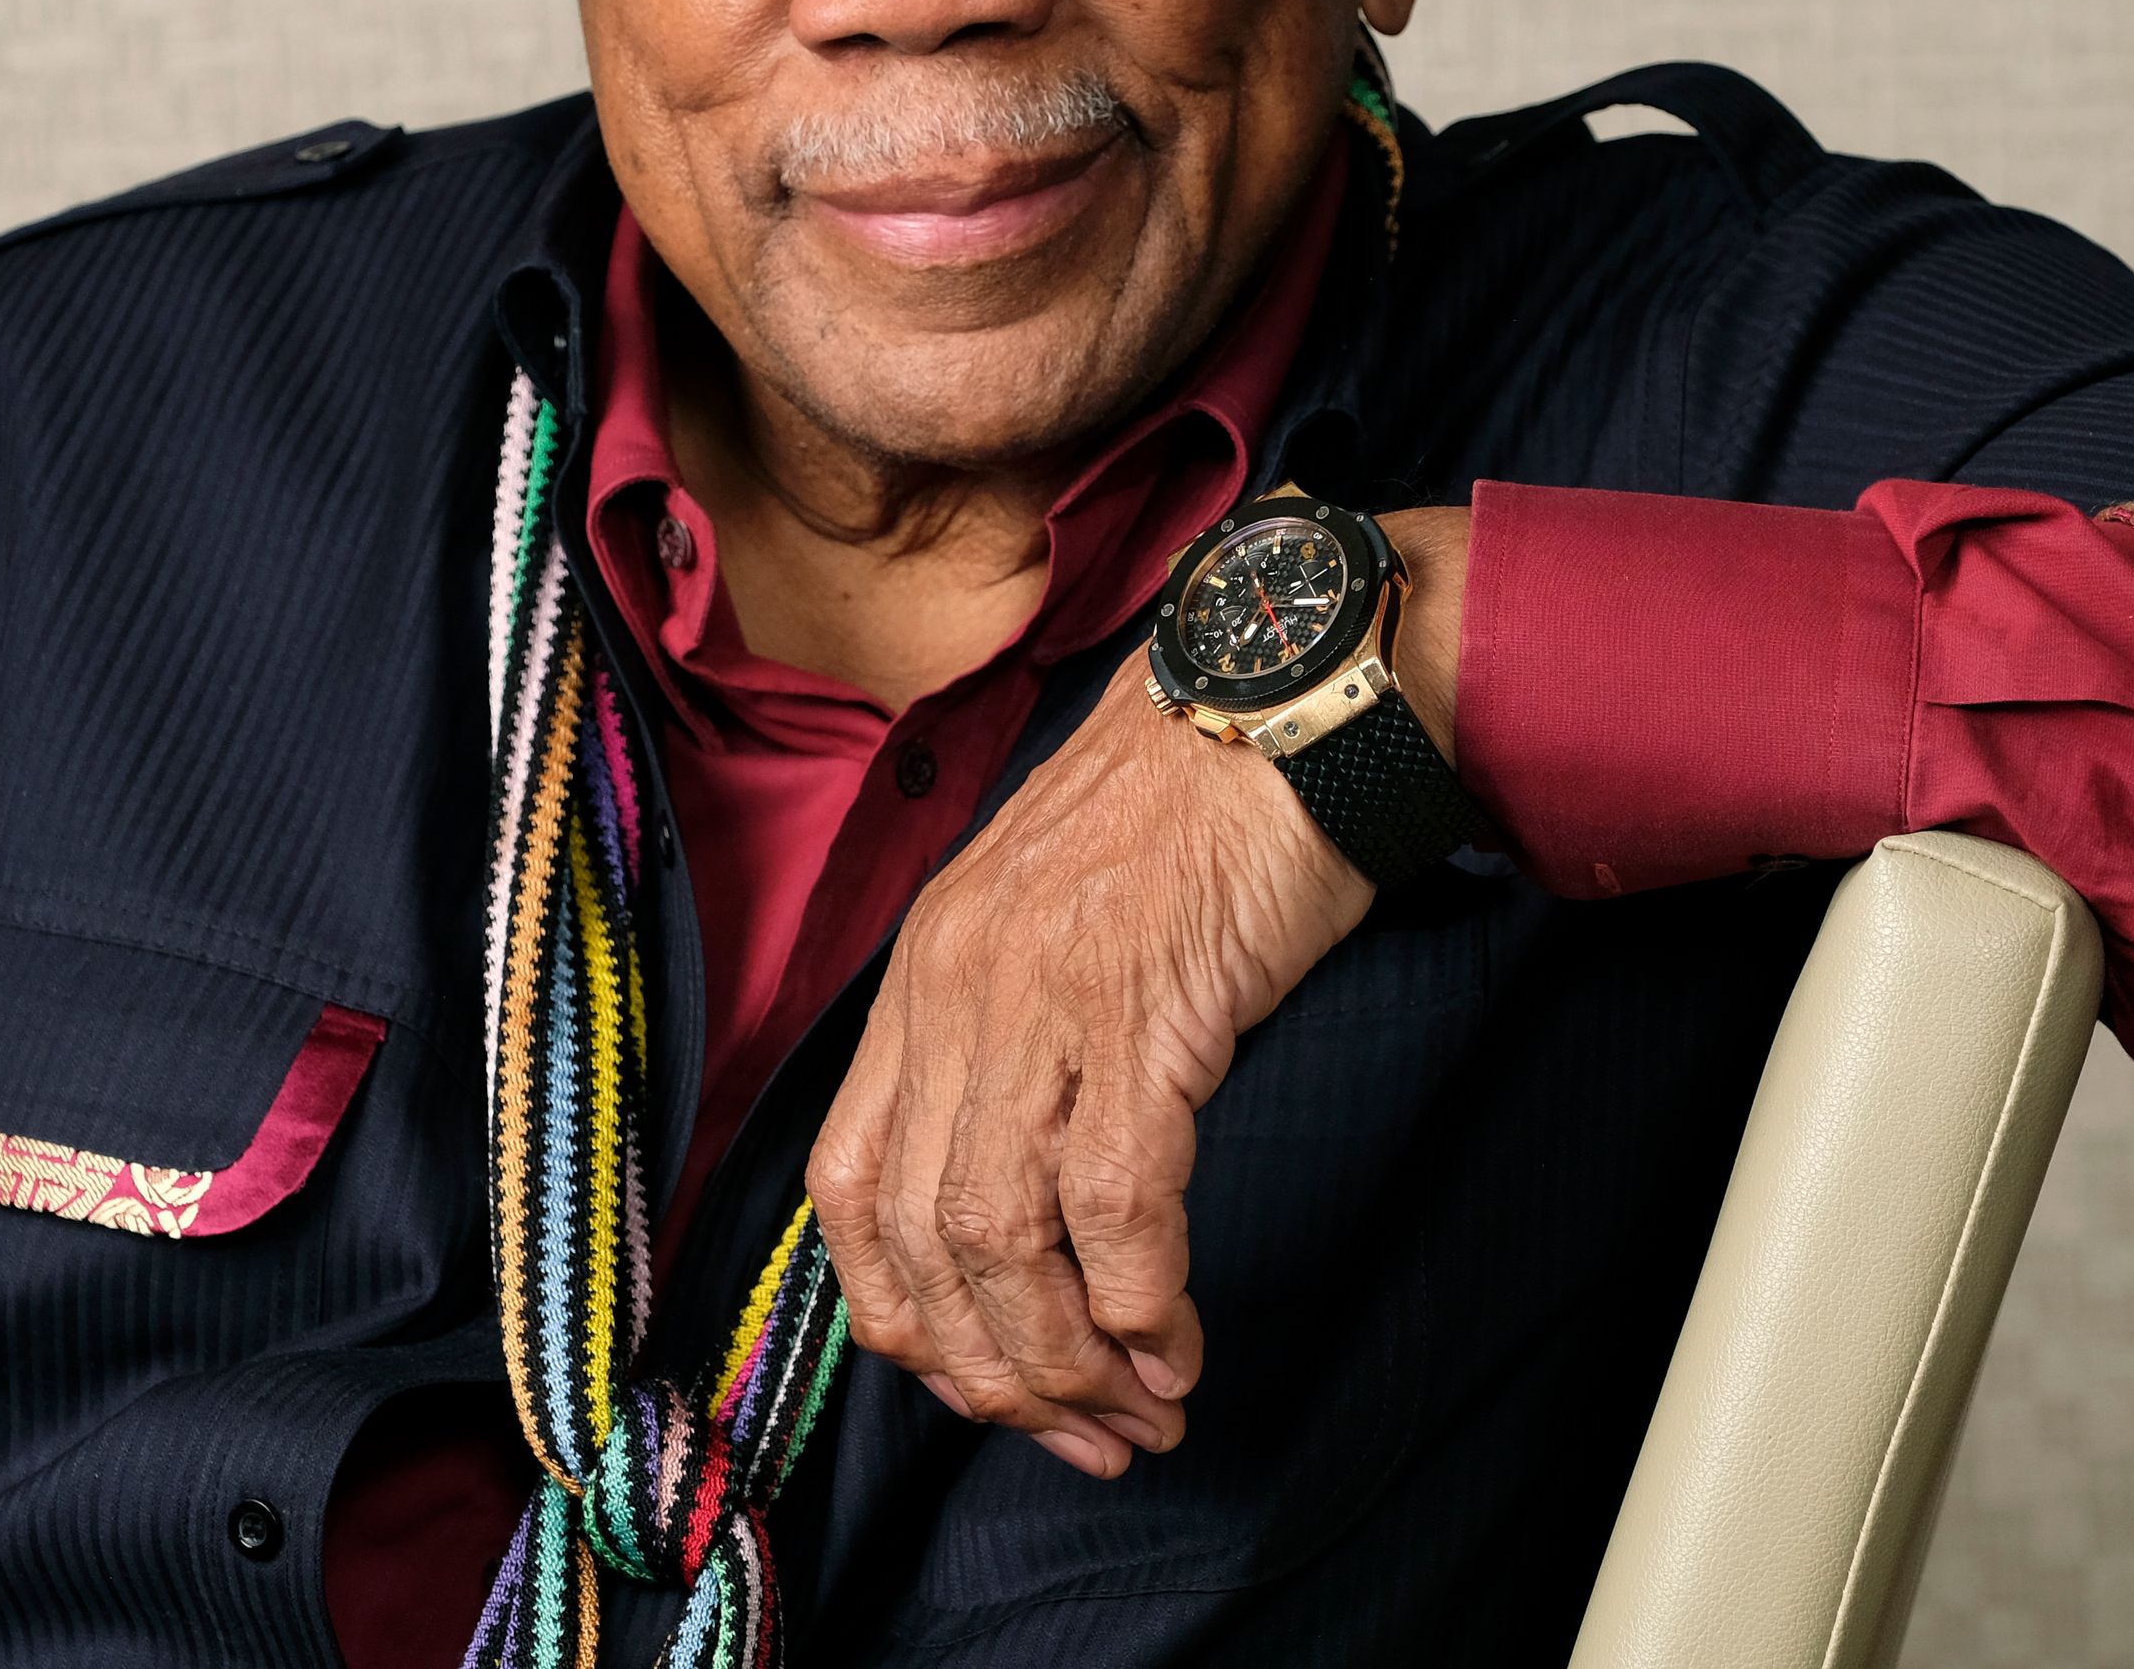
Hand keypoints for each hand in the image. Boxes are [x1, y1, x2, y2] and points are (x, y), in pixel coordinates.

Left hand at [806, 504, 1470, 1475]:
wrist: (1289, 701)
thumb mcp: (1055, 911)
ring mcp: (1041, 997)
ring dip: (1069, 1360)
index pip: (844, 1185)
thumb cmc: (1194, 809)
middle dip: (993, 1371)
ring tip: (1139, 1410)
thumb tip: (1024, 1191)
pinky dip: (1140, 1304)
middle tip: (1079, 1434)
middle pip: (918, 1238)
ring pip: (1003, 1240)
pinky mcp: (1144, 1009)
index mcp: (923, 969)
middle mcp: (955, 988)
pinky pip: (1116, 1205)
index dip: (900, 1313)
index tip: (979, 1380)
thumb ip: (1013, 1028)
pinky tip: (1176, 1344)